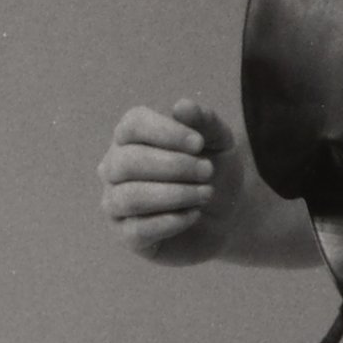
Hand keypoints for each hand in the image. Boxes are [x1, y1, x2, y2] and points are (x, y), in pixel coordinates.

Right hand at [98, 96, 246, 261]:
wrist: (228, 214)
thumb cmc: (214, 170)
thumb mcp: (220, 141)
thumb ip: (204, 121)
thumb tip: (181, 106)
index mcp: (130, 137)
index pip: (132, 125)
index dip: (166, 132)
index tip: (199, 143)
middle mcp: (114, 168)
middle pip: (127, 161)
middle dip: (174, 166)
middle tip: (207, 172)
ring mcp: (116, 203)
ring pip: (129, 197)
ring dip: (174, 195)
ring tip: (205, 194)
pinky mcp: (127, 236)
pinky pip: (137, 230)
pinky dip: (170, 221)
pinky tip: (194, 214)